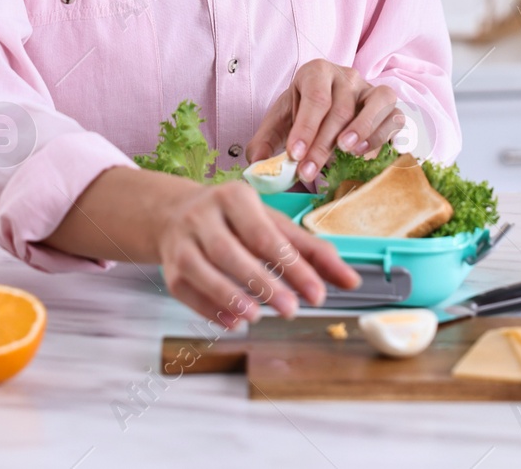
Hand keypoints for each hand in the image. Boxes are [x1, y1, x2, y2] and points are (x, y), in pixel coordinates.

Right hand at [156, 180, 358, 328]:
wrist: (176, 215)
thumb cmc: (236, 222)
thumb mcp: (274, 226)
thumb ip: (313, 252)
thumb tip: (351, 280)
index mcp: (235, 198)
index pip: (265, 235)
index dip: (292, 266)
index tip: (318, 294)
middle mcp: (203, 215)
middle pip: (230, 252)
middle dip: (263, 283)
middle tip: (292, 310)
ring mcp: (182, 241)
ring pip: (201, 270)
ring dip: (230, 296)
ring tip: (258, 316)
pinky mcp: (169, 268)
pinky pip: (185, 290)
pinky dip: (210, 309)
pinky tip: (235, 322)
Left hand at [247, 59, 405, 184]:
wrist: (329, 103)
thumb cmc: (304, 112)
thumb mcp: (280, 121)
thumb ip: (265, 141)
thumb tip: (257, 163)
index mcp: (316, 72)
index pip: (315, 98)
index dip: (305, 128)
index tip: (294, 154)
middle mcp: (347, 76)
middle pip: (341, 108)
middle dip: (323, 144)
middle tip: (307, 171)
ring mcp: (372, 88)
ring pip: (376, 103)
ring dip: (364, 130)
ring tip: (346, 153)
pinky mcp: (391, 106)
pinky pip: (395, 116)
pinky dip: (384, 135)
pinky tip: (367, 153)